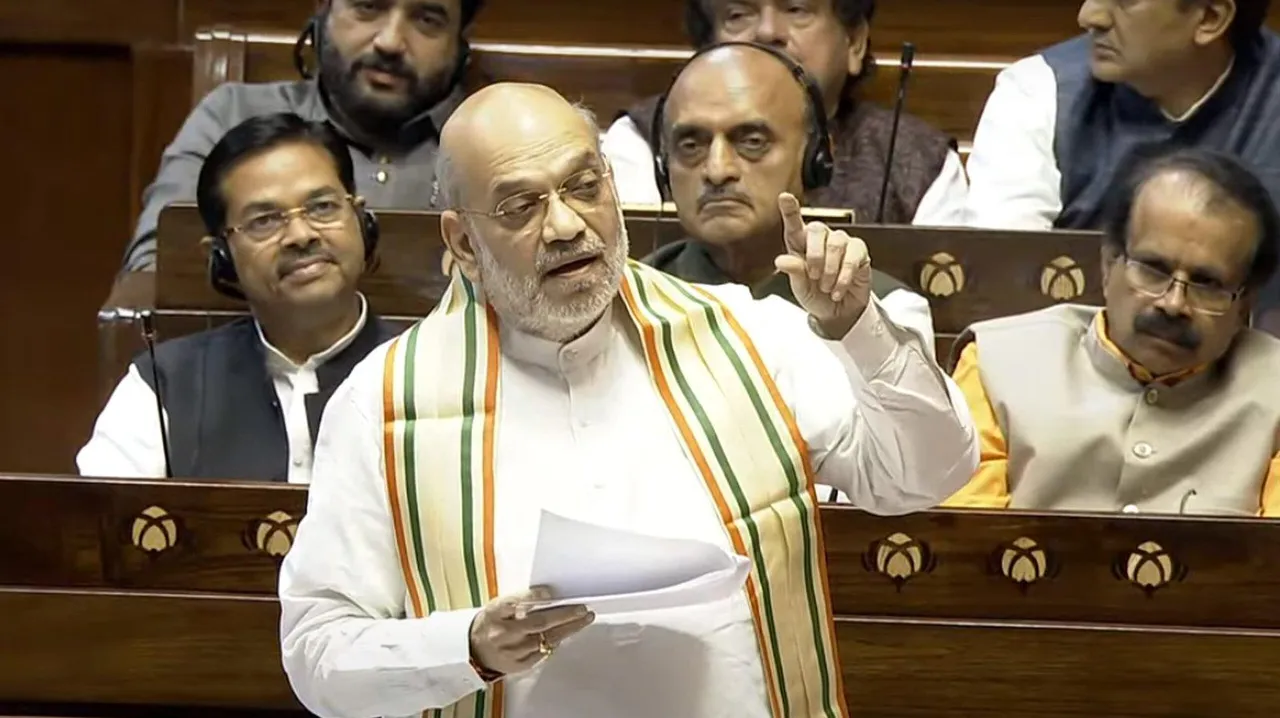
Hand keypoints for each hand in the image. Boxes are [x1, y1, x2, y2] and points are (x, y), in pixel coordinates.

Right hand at [468, 586, 594, 675]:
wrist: (473, 651)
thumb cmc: (491, 624)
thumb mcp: (498, 606)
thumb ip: (519, 601)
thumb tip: (548, 596)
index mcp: (495, 614)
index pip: (514, 603)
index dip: (533, 596)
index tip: (550, 593)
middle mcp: (503, 634)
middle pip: (539, 623)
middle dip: (565, 615)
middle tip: (582, 609)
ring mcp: (512, 652)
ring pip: (545, 639)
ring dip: (568, 629)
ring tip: (583, 620)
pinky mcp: (518, 665)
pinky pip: (542, 653)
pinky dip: (555, 642)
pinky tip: (566, 634)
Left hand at [774, 193, 871, 336]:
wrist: (838, 313)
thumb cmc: (816, 296)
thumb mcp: (800, 288)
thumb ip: (793, 272)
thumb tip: (781, 261)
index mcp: (801, 244)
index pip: (794, 224)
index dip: (790, 210)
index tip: (784, 197)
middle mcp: (821, 239)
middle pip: (817, 229)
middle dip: (815, 255)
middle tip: (814, 276)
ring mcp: (842, 243)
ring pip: (836, 243)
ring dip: (830, 270)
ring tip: (826, 287)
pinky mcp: (859, 252)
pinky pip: (853, 257)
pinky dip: (844, 276)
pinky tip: (838, 289)